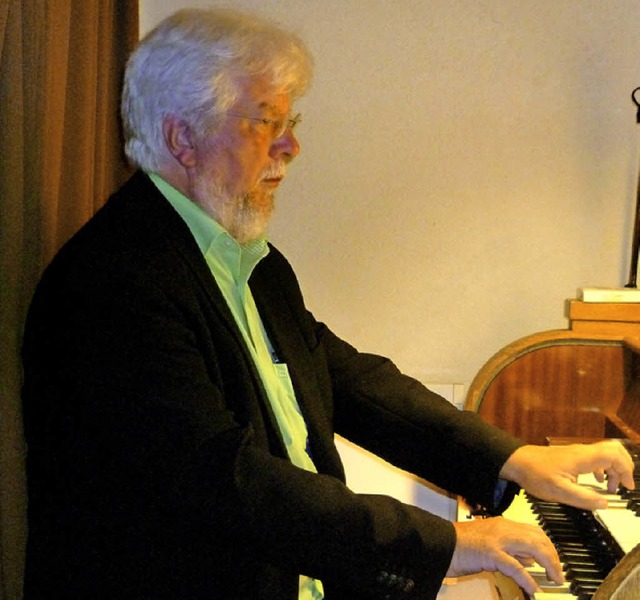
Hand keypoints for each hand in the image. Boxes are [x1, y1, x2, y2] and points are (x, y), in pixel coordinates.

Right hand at [448, 517, 562, 595]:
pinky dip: (527, 579)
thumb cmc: (461, 546)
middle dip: (553, 557)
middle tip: (558, 573)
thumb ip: (510, 550)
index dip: (549, 547)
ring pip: (533, 548)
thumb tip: (529, 561)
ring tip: (554, 579)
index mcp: (503, 525)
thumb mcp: (490, 545)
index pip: (535, 531)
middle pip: (538, 538)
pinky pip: (515, 567)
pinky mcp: (490, 553)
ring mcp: (497, 540)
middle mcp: (503, 529)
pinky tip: (533, 588)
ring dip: (548, 564)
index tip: (555, 561)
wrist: (440, 543)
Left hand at [500, 440, 634, 509]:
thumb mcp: (560, 492)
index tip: (627, 487)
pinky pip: (595, 458)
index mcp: (583, 458)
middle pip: (614, 450)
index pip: (614, 456)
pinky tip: (597, 481)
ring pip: (605, 453)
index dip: (626, 471)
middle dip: (624, 467)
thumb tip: (605, 503)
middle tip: (624, 485)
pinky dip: (603, 469)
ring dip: (613, 469)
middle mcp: (582, 452)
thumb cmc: (536, 474)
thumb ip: (584, 499)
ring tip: (610, 488)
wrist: (517, 462)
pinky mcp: (571, 456)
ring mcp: (577, 452)